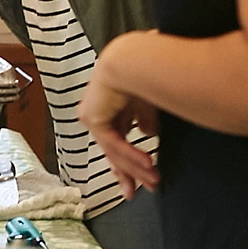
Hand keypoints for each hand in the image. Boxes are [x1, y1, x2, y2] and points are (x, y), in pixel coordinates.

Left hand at [76, 57, 160, 197]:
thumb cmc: (144, 71)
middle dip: (129, 172)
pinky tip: (147, 164)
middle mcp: (99, 113)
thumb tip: (148, 133)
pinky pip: (114, 143)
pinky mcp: (93, 118)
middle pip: (112, 151)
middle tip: (142, 190)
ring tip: (154, 180)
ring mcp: (93, 116)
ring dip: (136, 167)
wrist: (137, 58)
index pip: (117, 142)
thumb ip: (145, 119)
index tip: (139, 180)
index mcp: (111, 108)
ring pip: (115, 150)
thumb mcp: (148, 102)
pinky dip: (132, 155)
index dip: (128, 162)